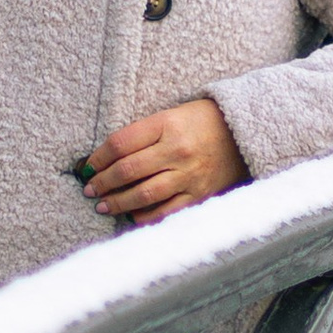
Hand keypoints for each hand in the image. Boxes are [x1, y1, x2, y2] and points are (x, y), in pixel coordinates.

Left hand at [83, 97, 247, 223]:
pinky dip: (145, 217)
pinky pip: (166, 211)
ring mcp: (189, 175)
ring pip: (144, 194)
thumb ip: (143, 135)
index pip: (121, 143)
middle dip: (103, 182)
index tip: (88, 166)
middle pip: (128, 170)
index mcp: (167, 124)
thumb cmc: (202, 122)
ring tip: (102, 206)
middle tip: (89, 189)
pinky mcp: (200, 194)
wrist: (244, 132)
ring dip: (118, 202)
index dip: (98, 157)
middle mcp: (177, 150)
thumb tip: (108, 159)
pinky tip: (131, 217)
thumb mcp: (172, 115)